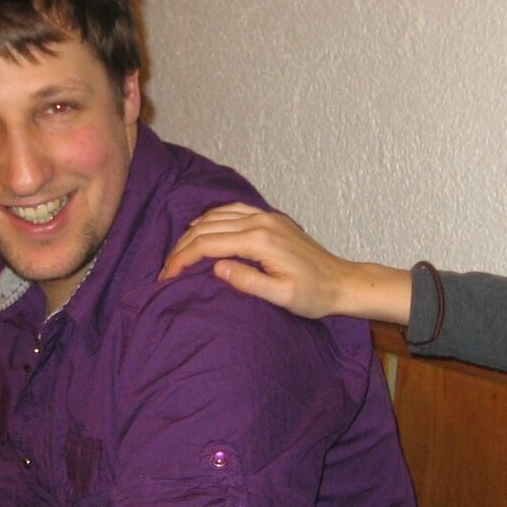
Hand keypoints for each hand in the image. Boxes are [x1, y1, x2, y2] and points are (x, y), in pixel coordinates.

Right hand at [159, 202, 367, 319]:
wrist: (341, 282)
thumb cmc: (313, 295)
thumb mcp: (281, 296)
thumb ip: (247, 281)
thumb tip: (215, 268)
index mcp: (259, 240)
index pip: (207, 244)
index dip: (181, 259)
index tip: (166, 277)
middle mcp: (260, 222)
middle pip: (206, 227)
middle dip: (181, 247)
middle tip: (166, 269)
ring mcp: (266, 216)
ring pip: (217, 215)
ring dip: (193, 231)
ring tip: (178, 252)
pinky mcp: (271, 218)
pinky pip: (233, 210)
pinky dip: (212, 217)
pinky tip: (202, 227)